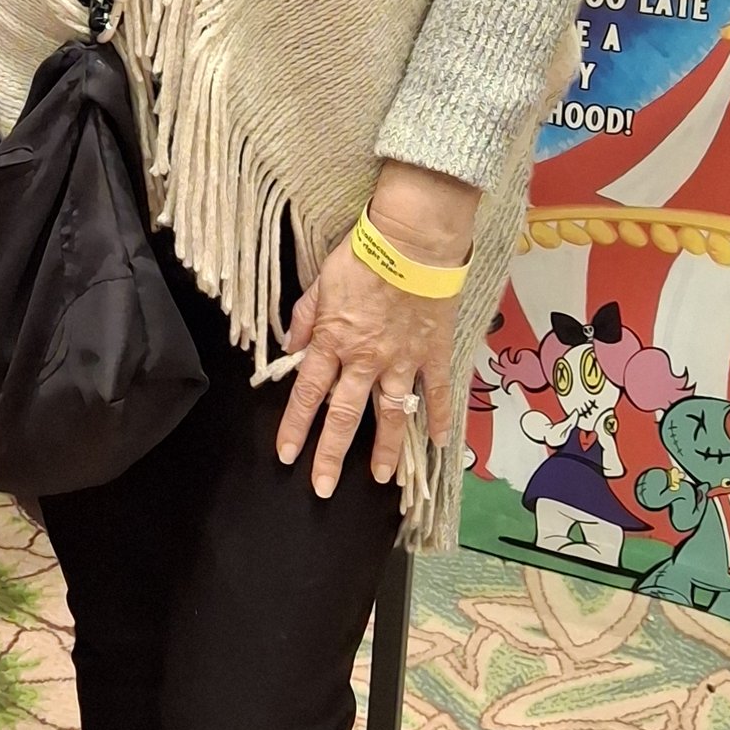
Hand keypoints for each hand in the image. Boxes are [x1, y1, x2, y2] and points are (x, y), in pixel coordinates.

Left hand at [274, 165, 475, 497]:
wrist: (414, 240)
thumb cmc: (363, 254)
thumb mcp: (320, 282)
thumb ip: (304, 318)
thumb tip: (288, 348)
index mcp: (333, 341)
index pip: (307, 394)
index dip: (295, 427)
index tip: (287, 456)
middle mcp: (365, 359)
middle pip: (345, 416)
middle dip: (331, 455)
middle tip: (322, 488)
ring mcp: (403, 360)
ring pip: (391, 414)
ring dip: (384, 449)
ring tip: (380, 479)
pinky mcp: (434, 353)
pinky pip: (438, 392)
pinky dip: (441, 418)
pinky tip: (440, 444)